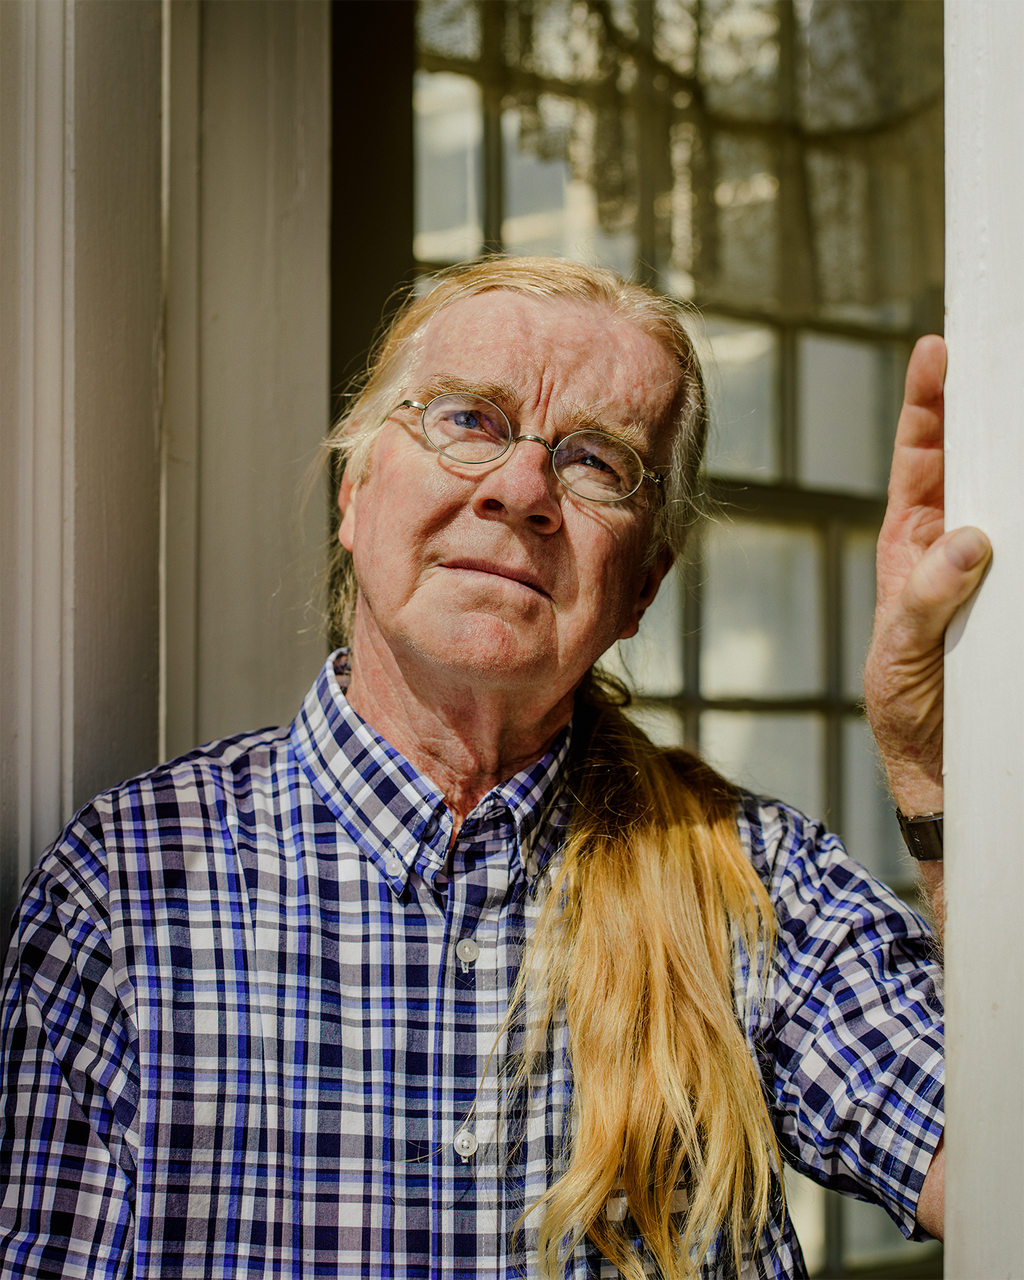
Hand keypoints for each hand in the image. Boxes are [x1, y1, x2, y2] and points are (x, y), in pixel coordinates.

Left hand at [863, 335, 990, 816]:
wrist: (944, 768)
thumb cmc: (908, 708)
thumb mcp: (899, 658)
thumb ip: (924, 602)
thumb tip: (968, 543)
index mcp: (911, 544)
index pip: (919, 458)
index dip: (926, 403)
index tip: (936, 353)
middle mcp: (957, 542)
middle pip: (976, 457)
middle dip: (987, 406)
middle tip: (1001, 356)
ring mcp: (1000, 564)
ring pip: (1014, 492)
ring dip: (1019, 455)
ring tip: (1021, 406)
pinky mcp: (1021, 594)